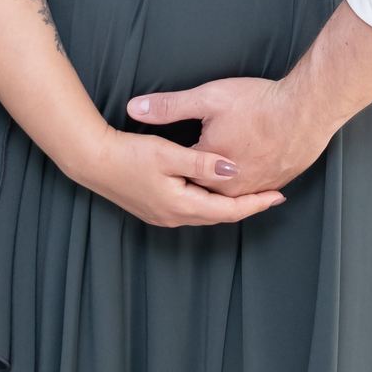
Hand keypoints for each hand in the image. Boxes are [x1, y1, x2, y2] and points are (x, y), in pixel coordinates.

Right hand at [82, 126, 285, 227]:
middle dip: (247, 206)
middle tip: (272, 195)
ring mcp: (164, 215)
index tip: (278, 196)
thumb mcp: (167, 154)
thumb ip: (202, 163)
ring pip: (207, 213)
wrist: (93, 161)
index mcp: (181, 206)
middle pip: (220, 216)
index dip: (255, 203)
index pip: (228, 211)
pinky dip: (212, 201)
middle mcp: (174, 217)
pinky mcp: (157, 208)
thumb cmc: (128, 155)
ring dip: (230, 205)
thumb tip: (233, 171)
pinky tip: (218, 191)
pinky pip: (194, 209)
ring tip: (253, 193)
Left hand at [126, 77, 332, 195]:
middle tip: (180, 176)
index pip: (183, 176)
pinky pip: (254, 188)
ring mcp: (257, 186)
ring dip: (221, 186)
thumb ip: (169, 106)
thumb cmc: (258, 104)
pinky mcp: (278, 181)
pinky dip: (245, 182)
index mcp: (211, 172)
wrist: (307, 109)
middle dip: (195, 181)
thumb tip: (134, 108)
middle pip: (207, 190)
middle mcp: (233, 188)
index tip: (160, 161)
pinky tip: (243, 171)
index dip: (172, 167)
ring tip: (211, 177)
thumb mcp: (208, 98)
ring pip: (231, 193)